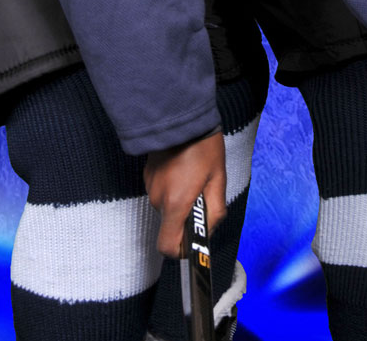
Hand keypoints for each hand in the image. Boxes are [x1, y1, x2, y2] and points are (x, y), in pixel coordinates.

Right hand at [144, 130, 225, 257]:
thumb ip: (215, 210)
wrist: (179, 116)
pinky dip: (172, 188)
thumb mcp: (218, 179)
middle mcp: (159, 198)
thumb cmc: (202, 146)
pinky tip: (182, 169)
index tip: (193, 240)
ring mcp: (150, 186)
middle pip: (171, 225)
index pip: (168, 246)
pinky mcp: (147, 176)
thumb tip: (209, 230)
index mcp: (176, 202)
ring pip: (167, 208)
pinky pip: (161, 193)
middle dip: (187, 217)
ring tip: (193, 176)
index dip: (180, 250)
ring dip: (180, 200)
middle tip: (202, 194)